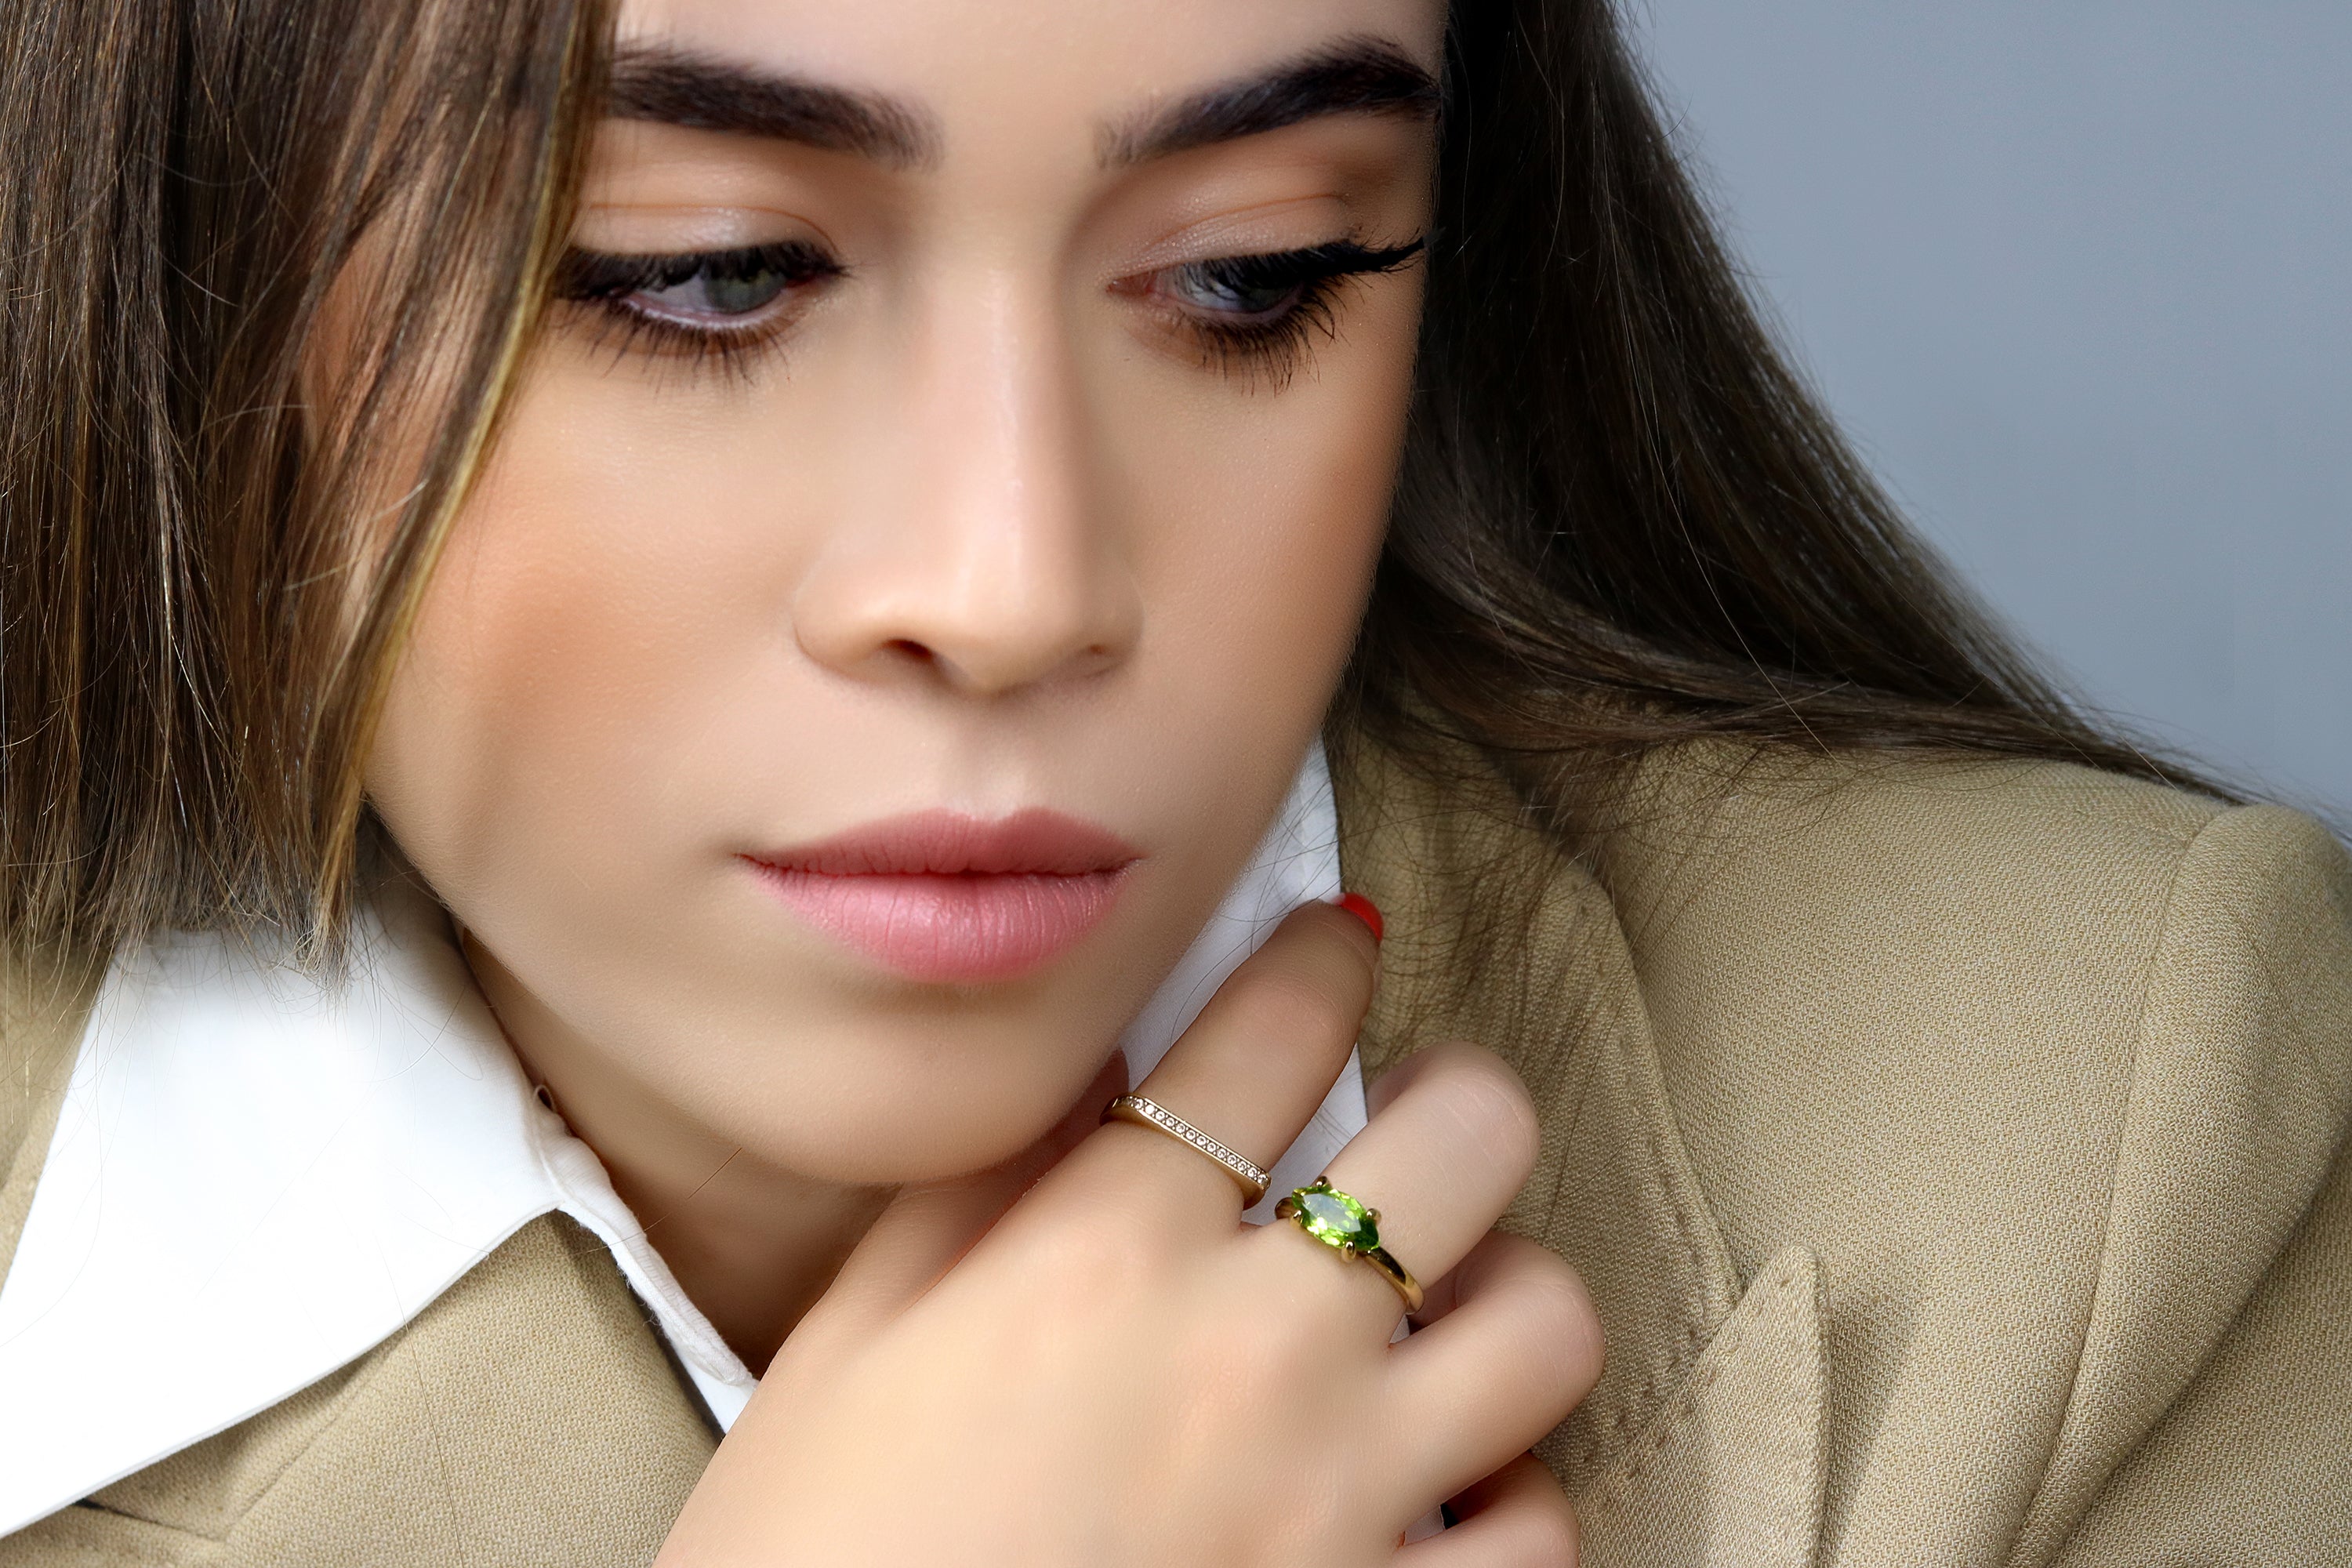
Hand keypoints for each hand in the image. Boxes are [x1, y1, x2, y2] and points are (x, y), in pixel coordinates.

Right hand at [657, 901, 1601, 1565]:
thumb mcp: (846, 1355)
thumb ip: (972, 1192)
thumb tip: (1081, 1069)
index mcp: (1104, 1259)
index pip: (1270, 1030)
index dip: (1318, 957)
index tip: (1329, 944)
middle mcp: (1255, 1354)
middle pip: (1468, 1137)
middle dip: (1457, 1097)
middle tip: (1416, 1116)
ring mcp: (1348, 1498)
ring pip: (1550, 1323)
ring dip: (1510, 1293)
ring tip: (1447, 1305)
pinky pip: (1542, 1531)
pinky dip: (1509, 1499)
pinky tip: (1442, 1488)